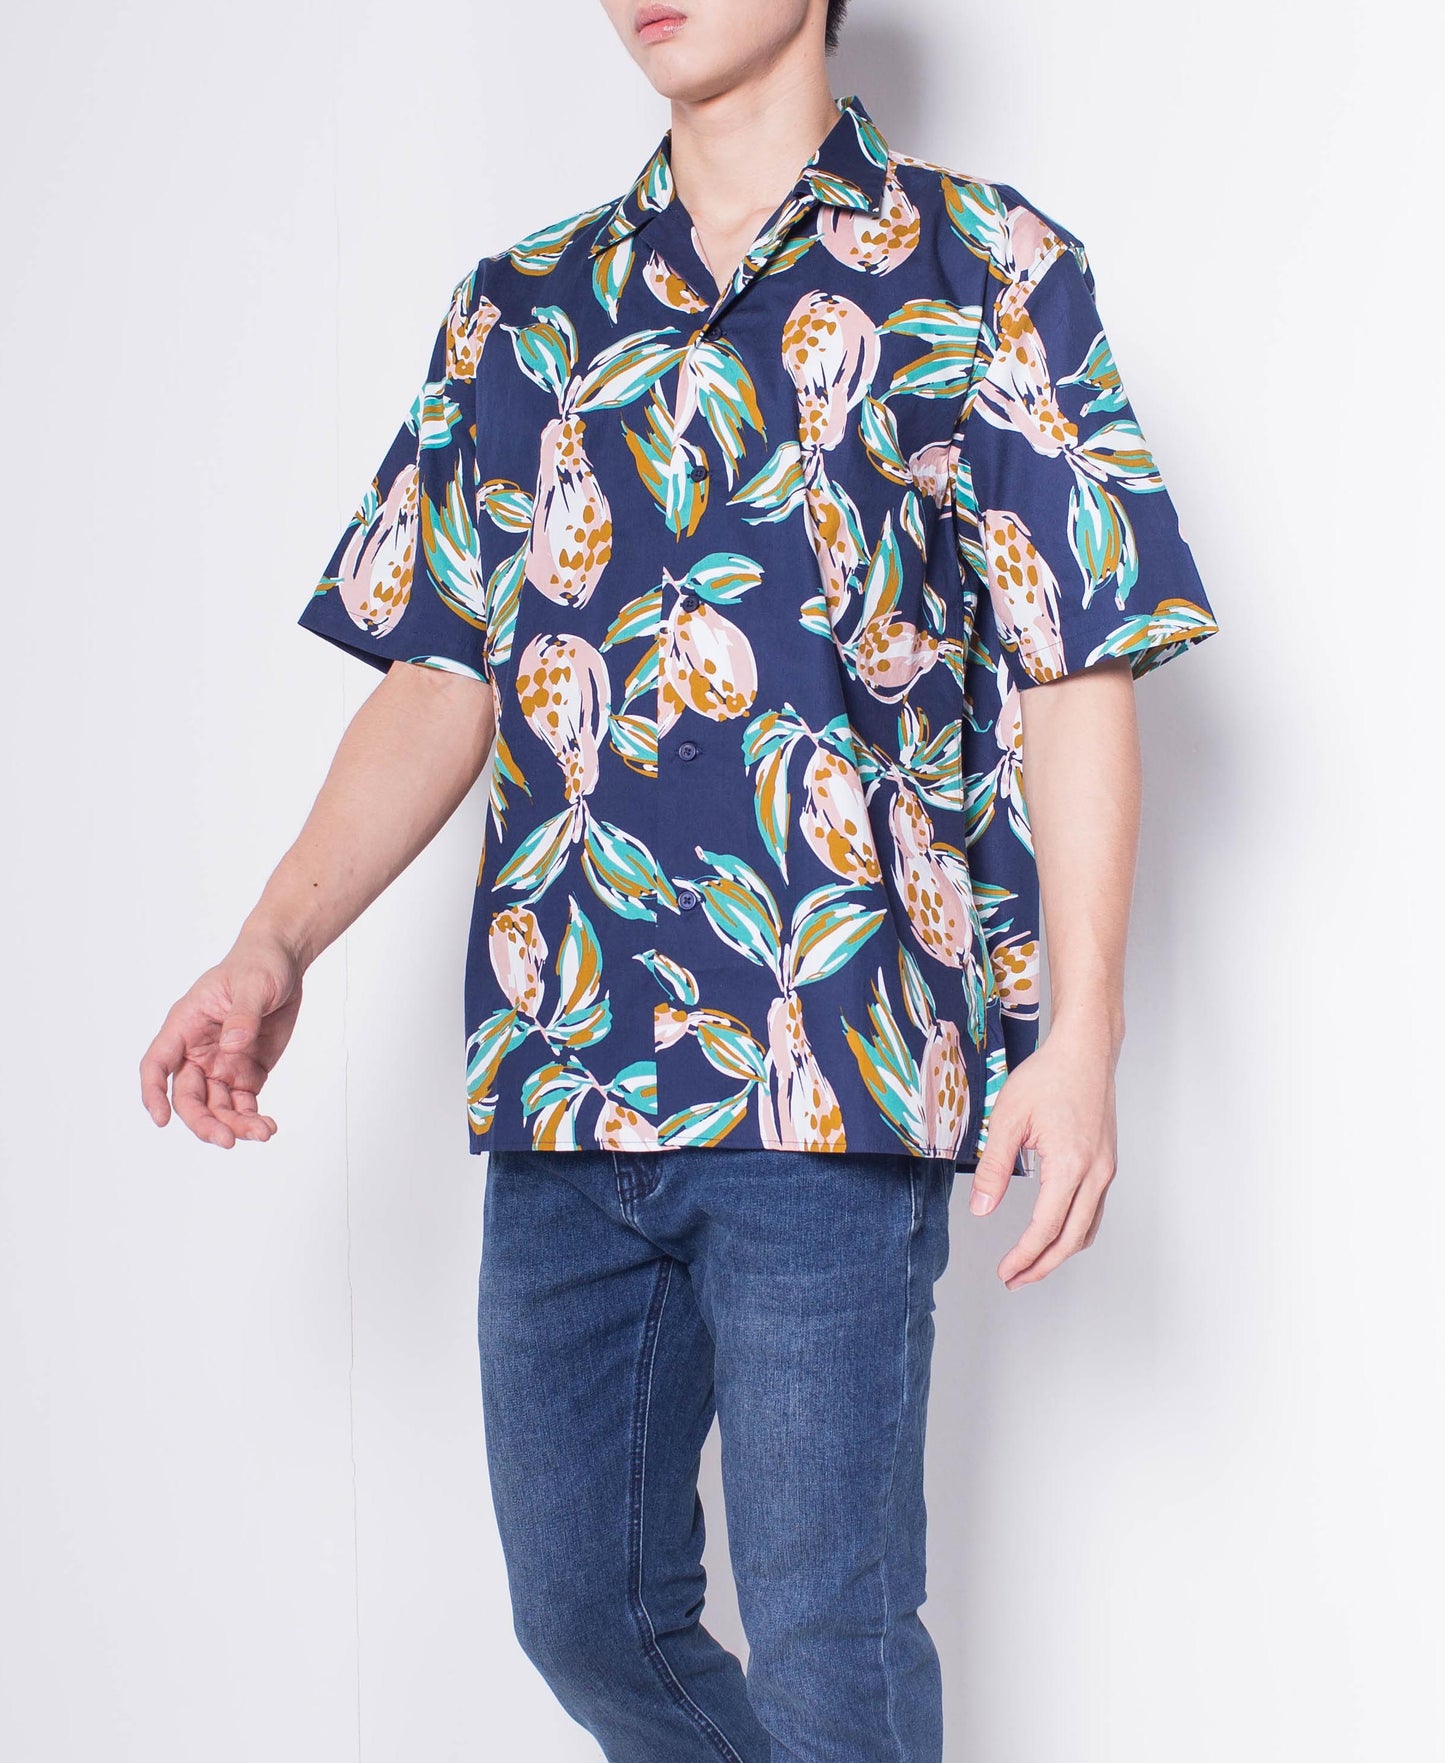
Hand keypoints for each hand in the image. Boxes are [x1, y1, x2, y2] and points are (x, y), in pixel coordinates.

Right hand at [139, 936, 303, 1147]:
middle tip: (227, 1140)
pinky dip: (252, 1119)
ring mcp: (221, 1064)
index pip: (157, 1064)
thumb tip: (232, 1046)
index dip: (153, 1093)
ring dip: (234, 1126)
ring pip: (216, 1107)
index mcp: (185, 1025)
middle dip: (204, 1122)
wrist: (284, 963)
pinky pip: (242, 1104)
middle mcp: (197, 1051)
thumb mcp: (252, 985)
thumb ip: (242, 1016)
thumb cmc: (258, 964)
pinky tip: (267, 1128)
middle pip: (187, 1097)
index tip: (161, 1119)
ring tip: (262, 1133)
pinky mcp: (246, 1073)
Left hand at [965, 1022, 1118, 1287]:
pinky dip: (1075, 1232)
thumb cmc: (1048, 1077)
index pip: (1046, 1228)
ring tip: (1031, 1265)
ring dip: (1060, 1253)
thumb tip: (981, 1209)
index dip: (1024, 1256)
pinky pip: (1094, 1211)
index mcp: (1070, 1166)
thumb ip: (993, 1168)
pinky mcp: (1106, 1163)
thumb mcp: (1007, 1119)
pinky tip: (1055, 1234)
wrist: (1086, 1051)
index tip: (1006, 1272)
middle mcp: (1095, 1174)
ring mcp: (1106, 1170)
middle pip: (1072, 1239)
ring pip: (1088, 1229)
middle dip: (1042, 1266)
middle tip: (1015, 1280)